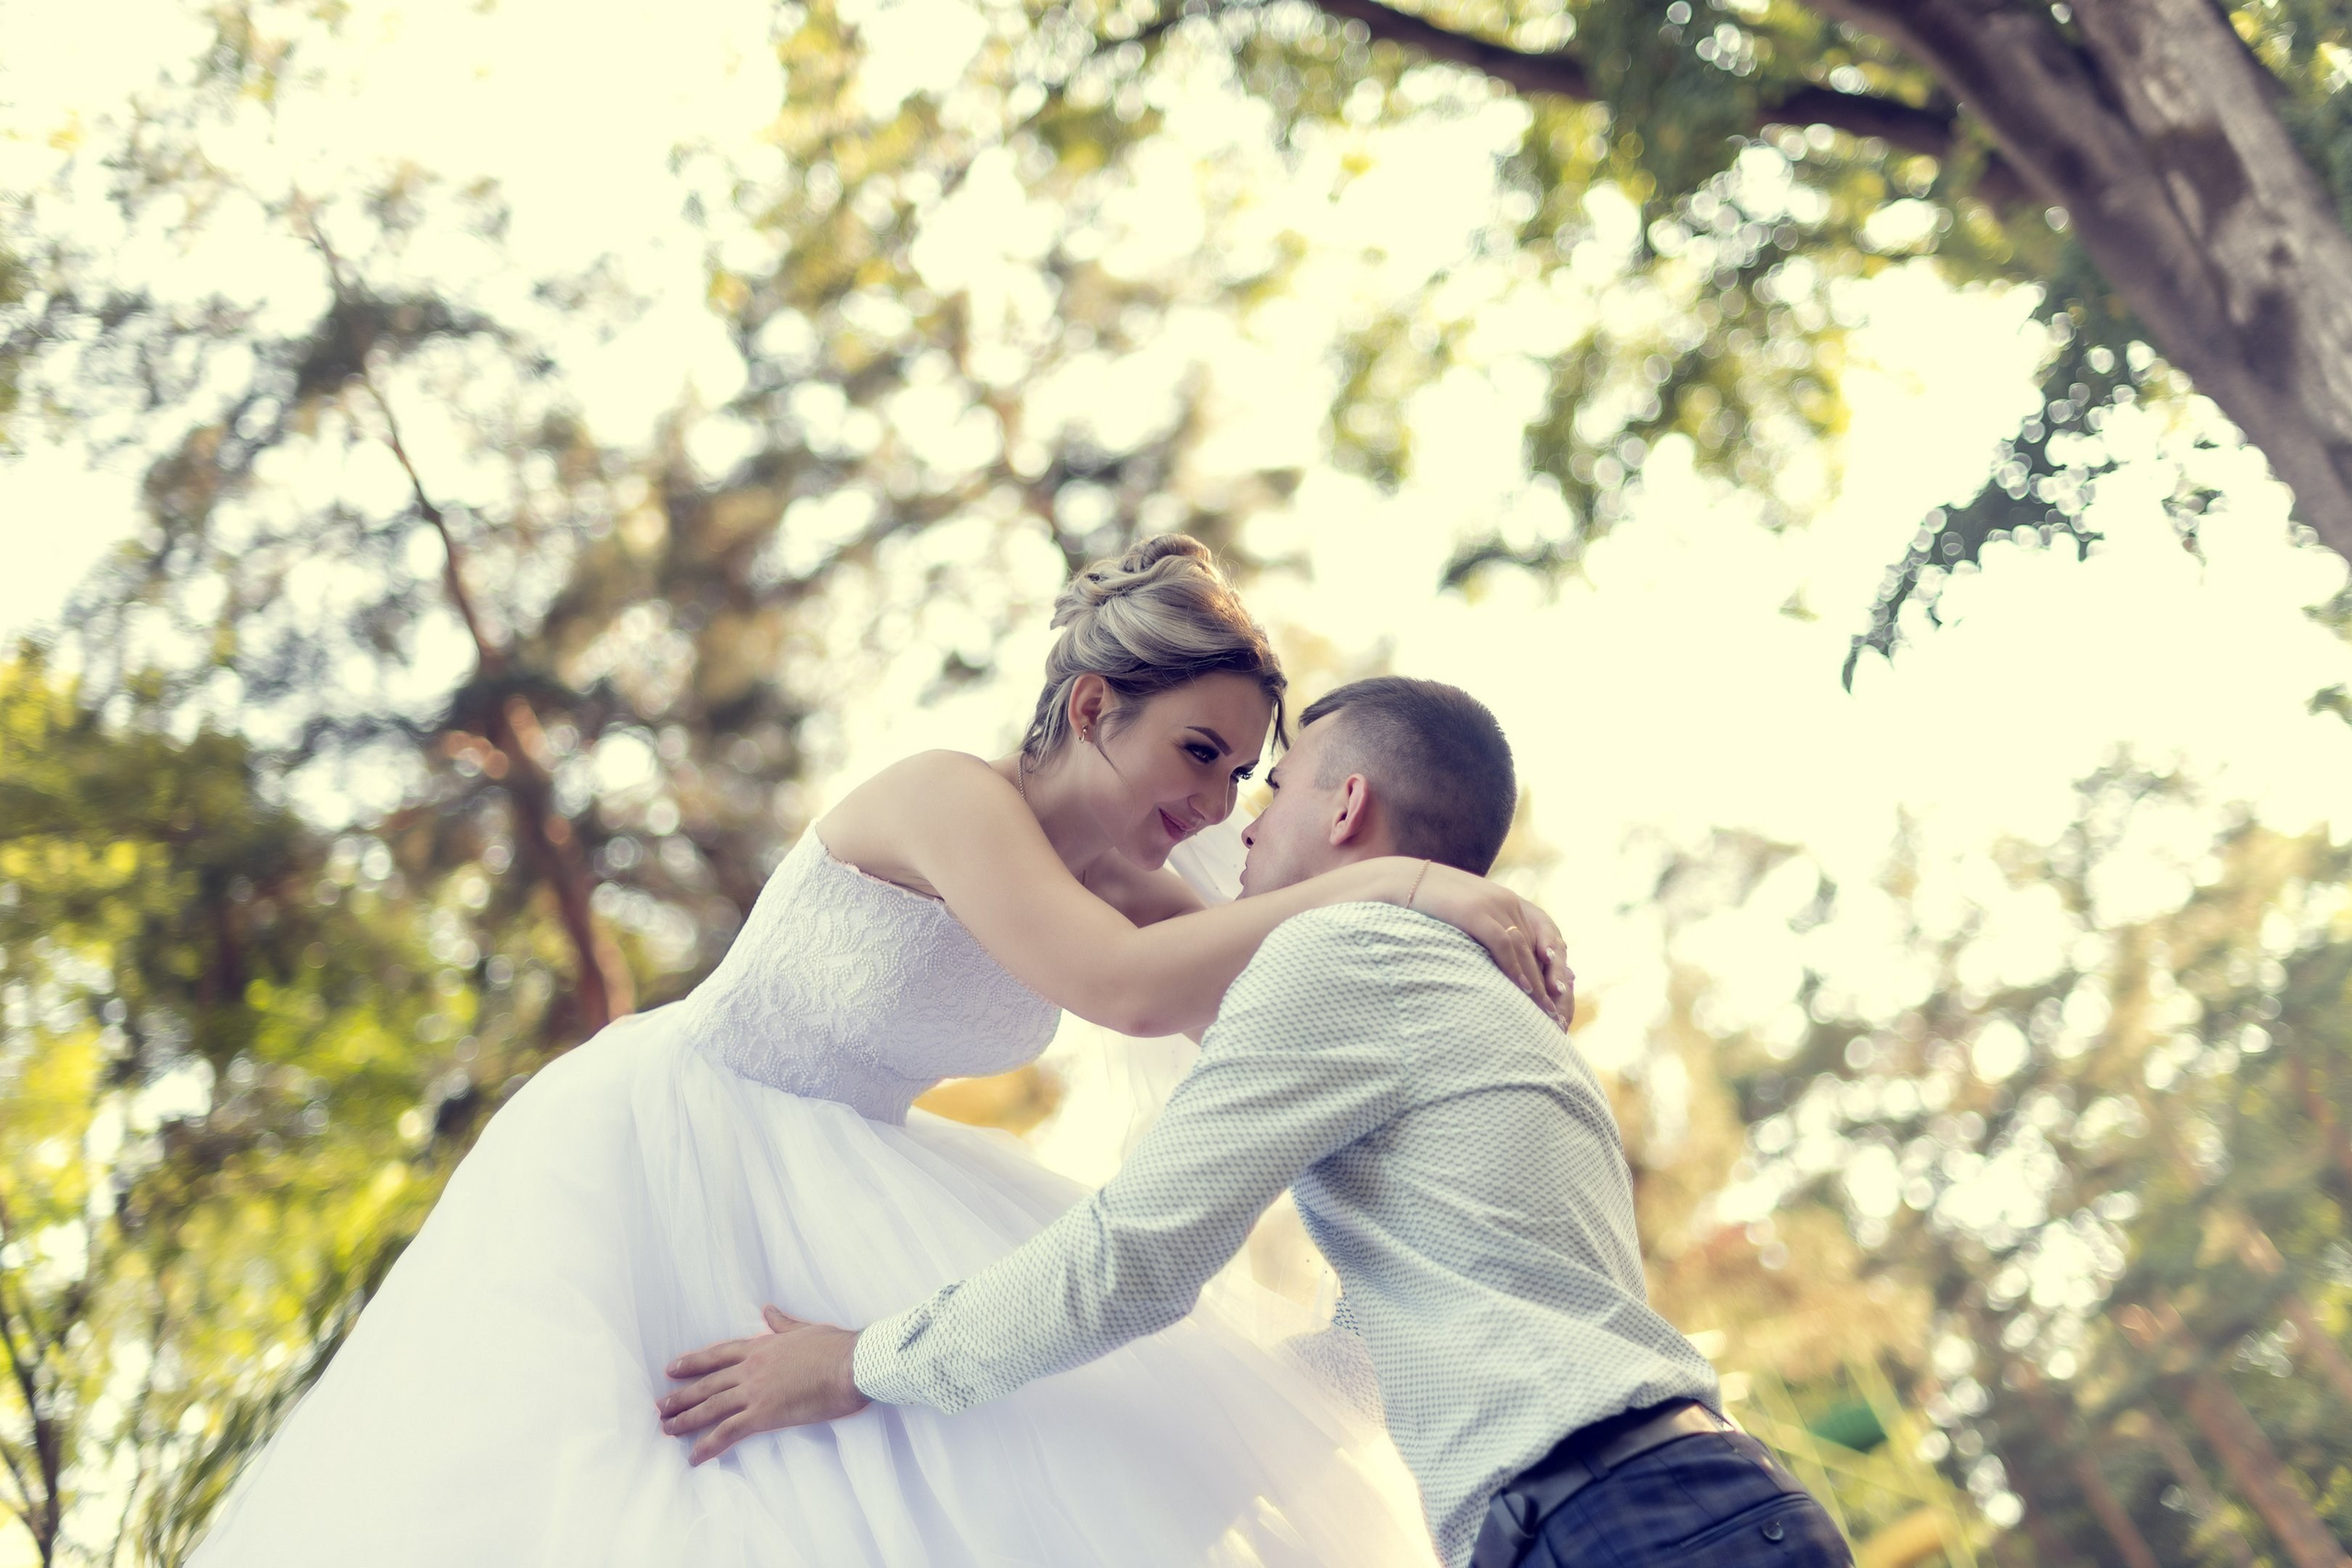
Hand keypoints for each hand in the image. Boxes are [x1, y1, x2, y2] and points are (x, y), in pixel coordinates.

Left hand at [657, 1306, 868, 1463]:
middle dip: (681, 1394)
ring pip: (710, 1406)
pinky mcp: (763, 1414)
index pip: (719, 1354)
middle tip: (660, 1405)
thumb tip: (769, 1310)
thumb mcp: (806, 1328)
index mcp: (761, 1347)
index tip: (672, 1367)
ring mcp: (754, 1391)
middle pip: (707, 1382)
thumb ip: (783, 1323)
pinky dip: (708, 1445)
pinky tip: (694, 1457)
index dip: (694, 1361)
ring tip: (666, 1429)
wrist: (851, 1364)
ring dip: (685, 1419)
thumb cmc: (836, 1347)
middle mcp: (751, 1368)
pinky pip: (728, 1432)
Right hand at [1403, 862, 1573, 1026]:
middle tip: (1555, 1016)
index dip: (1551, 969)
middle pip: (1536, 948)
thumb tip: (1502, 957)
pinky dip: (1515, 967)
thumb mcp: (1465, 916)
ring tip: (1544, 1011)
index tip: (1558, 998)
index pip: (1540, 939)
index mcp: (1507, 901)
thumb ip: (1486, 930)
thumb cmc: (1428, 904)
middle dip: (1548, 984)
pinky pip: (1503, 943)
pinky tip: (1523, 988)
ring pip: (1524, 949)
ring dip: (1537, 982)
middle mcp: (1506, 902)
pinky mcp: (1475, 912)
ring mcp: (1492, 905)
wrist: (1401, 880)